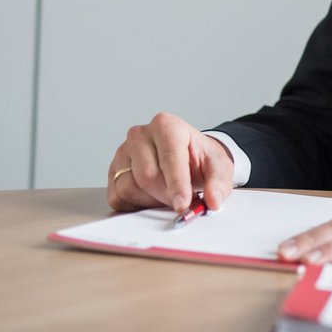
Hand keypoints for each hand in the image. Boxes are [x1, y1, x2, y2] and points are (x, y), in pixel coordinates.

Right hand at [108, 112, 234, 213]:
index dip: (177, 185)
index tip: (182, 205)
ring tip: (167, 194)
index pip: (170, 158)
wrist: (186, 155)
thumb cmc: (199, 158)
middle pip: (147, 176)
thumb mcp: (218, 166)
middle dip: (166, 196)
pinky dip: (136, 204)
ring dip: (151, 201)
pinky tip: (152, 196)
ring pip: (129, 188)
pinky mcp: (113, 169)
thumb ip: (219, 183)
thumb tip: (213, 201)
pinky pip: (117, 196)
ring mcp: (123, 151)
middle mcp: (140, 135)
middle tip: (181, 202)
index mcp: (167, 126)